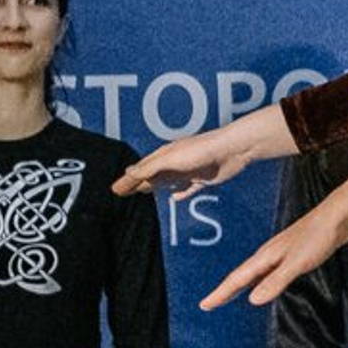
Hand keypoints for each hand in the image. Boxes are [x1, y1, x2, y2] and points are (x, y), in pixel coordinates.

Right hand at [117, 106, 293, 197]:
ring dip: (154, 187)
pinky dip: (180, 193)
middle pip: (151, 175)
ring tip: (143, 193)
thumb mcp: (171, 159)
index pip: (140, 170)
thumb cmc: (202, 150)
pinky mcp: (204, 179)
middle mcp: (175, 162)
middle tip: (122, 193)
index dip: (128, 181)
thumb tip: (128, 173)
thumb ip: (150, 168)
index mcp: (165, 155)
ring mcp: (189, 170)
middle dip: (136, 184)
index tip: (115, 190)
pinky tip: (176, 197)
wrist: (232, 150)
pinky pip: (187, 188)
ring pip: (166, 181)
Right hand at [202, 177, 347, 309]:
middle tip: (210, 304)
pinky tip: (264, 285)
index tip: (204, 305)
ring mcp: (281, 254)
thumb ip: (275, 281)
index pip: (237, 279)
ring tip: (230, 297)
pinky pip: (268, 272)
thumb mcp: (297, 263)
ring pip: (255, 274)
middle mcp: (269, 254)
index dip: (220, 293)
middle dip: (225, 291)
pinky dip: (260, 282)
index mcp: (265, 256)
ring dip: (241, 286)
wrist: (339, 217)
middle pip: (241, 276)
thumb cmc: (319, 236)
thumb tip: (252, 300)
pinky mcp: (294, 254)